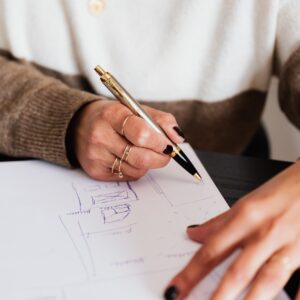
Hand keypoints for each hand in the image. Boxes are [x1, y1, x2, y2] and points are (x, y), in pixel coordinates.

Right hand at [74, 99, 183, 180]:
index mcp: (112, 115)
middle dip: (160, 157)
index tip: (168, 144)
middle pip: (141, 157)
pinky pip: (127, 176)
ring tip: (141, 150)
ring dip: (147, 163)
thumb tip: (178, 139)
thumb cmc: (114, 117)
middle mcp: (100, 136)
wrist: (80, 125)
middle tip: (165, 152)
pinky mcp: (95, 171)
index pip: (141, 133)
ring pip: (137, 169)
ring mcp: (96, 155)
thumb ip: (162, 120)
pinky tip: (128, 157)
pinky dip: (135, 168)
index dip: (160, 142)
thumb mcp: (137, 110)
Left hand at [164, 161, 299, 299]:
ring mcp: (290, 244)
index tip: (175, 289)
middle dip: (217, 297)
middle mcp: (264, 232)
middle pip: (237, 270)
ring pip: (267, 279)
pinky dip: (296, 298)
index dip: (191, 273)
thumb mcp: (247, 201)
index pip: (211, 249)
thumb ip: (219, 221)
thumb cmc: (283, 189)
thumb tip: (193, 233)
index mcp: (246, 216)